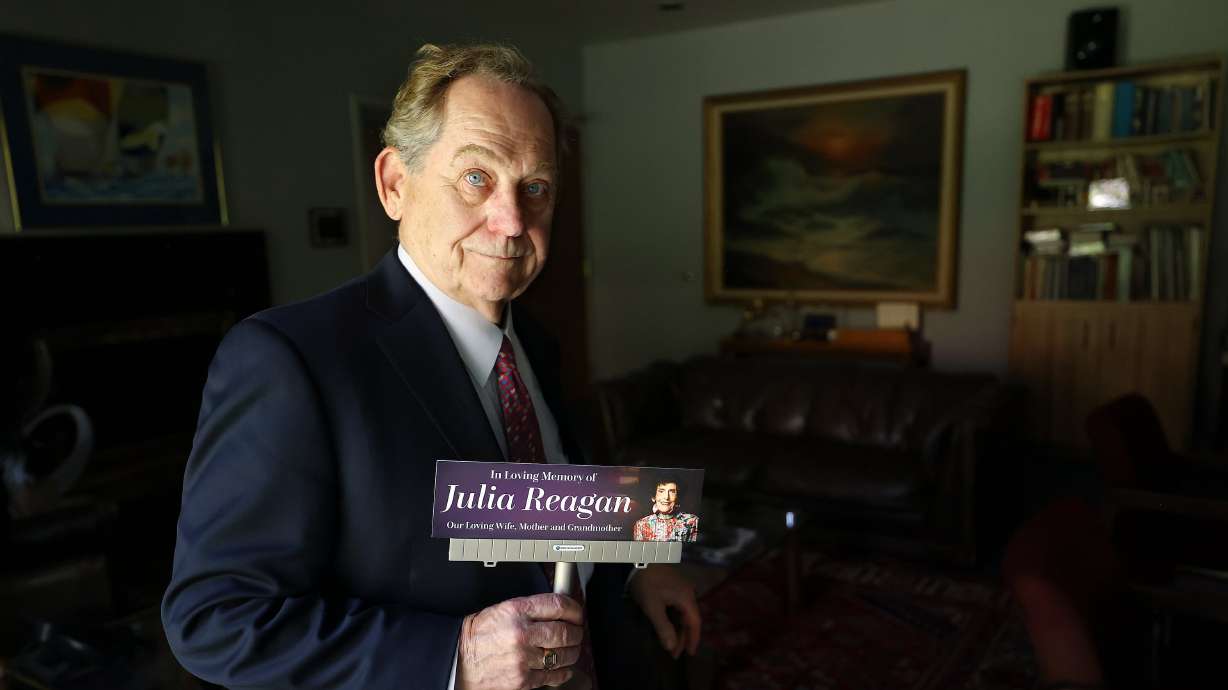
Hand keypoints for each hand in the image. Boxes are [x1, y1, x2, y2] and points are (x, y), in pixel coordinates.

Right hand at [456, 592, 584, 689]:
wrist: (459, 662)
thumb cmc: (479, 636)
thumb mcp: (501, 610)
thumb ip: (529, 609)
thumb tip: (557, 609)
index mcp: (516, 611)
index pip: (558, 605)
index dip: (574, 609)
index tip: (577, 613)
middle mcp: (521, 633)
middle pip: (566, 631)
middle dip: (577, 632)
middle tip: (577, 632)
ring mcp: (523, 658)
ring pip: (564, 655)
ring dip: (572, 652)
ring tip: (570, 650)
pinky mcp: (523, 679)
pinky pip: (554, 675)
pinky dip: (563, 672)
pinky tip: (562, 667)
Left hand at [628, 564, 701, 658]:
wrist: (638, 557)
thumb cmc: (647, 583)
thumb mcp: (653, 607)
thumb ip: (663, 628)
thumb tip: (671, 647)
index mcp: (687, 598)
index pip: (695, 623)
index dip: (693, 639)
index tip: (690, 654)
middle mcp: (688, 593)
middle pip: (690, 619)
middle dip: (683, 637)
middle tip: (675, 653)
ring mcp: (682, 588)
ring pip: (684, 613)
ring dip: (678, 628)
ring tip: (671, 643)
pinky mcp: (674, 585)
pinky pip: (679, 607)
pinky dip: (675, 619)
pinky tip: (669, 625)